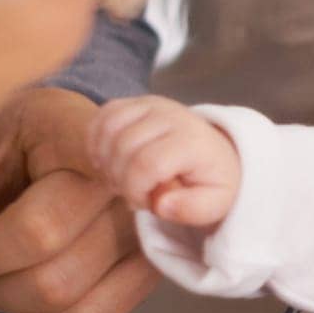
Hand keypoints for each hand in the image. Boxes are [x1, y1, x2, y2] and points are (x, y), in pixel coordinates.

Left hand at [0, 87, 157, 312]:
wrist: (26, 157)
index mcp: (71, 129)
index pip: (84, 167)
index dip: (64, 202)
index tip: (3, 240)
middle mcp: (123, 176)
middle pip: (49, 245)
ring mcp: (142, 226)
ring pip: (68, 291)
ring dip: (10, 301)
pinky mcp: (144, 268)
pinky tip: (22, 301)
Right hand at [90, 97, 240, 228]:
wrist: (217, 152)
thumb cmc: (210, 181)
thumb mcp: (214, 204)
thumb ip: (192, 210)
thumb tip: (162, 205)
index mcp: (192, 142)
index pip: (146, 164)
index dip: (135, 189)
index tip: (143, 203)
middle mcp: (172, 116)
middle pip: (123, 147)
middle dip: (119, 178)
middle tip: (132, 192)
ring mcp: (153, 105)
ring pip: (109, 129)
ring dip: (105, 160)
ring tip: (121, 177)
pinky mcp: (136, 103)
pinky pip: (103, 116)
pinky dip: (96, 141)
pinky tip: (108, 160)